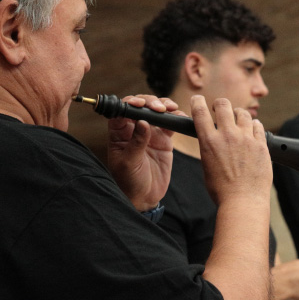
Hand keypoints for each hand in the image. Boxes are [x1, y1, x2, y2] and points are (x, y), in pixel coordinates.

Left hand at [107, 94, 177, 210]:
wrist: (144, 197)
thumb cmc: (129, 182)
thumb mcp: (129, 162)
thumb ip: (136, 142)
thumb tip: (143, 121)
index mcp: (119, 133)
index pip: (122, 111)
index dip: (130, 103)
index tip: (140, 104)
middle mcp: (134, 130)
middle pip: (141, 107)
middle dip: (150, 102)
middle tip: (159, 108)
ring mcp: (150, 133)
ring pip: (156, 111)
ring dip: (163, 106)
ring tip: (170, 108)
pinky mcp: (164, 140)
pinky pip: (169, 124)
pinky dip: (175, 117)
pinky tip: (179, 115)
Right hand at [192, 95, 271, 206]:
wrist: (243, 201)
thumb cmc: (222, 190)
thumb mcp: (207, 167)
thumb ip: (210, 149)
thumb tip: (212, 142)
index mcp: (209, 141)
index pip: (200, 112)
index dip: (198, 102)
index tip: (198, 100)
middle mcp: (227, 136)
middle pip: (223, 105)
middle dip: (220, 104)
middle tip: (221, 109)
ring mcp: (246, 139)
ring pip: (243, 114)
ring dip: (239, 115)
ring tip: (239, 121)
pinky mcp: (261, 144)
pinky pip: (258, 126)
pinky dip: (254, 126)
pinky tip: (252, 131)